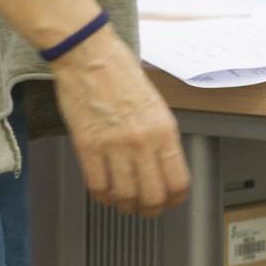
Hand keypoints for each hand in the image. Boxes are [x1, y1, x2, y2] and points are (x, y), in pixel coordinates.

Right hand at [50, 26, 190, 217]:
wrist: (88, 55)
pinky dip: (102, 196)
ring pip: (125, 196)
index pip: (178, 181)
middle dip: (151, 209)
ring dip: (126, 205)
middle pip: (153, 196)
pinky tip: (104, 193)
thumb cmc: (120, 73)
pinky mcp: (87, 146)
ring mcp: (114, 145)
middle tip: (147, 210)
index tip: (171, 202)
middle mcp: (143, 141)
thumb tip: (163, 166)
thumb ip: (160, 136)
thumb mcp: (155, 104)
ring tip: (124, 203)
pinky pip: (97, 185)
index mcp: (164, 129)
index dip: (175, 199)